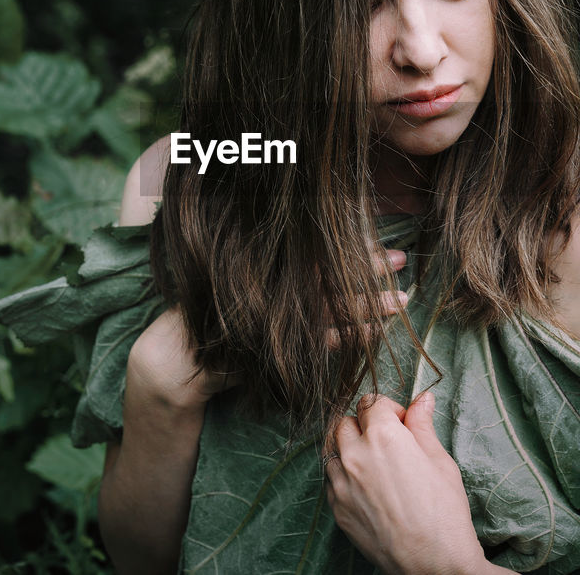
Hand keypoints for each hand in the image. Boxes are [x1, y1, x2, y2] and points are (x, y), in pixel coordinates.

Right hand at [128, 246, 408, 408]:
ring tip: (402, 301)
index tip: (385, 242)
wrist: (176, 359)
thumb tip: (310, 221)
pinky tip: (374, 332)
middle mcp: (266, 284)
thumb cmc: (209, 310)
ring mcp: (270, 316)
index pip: (316, 247)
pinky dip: (350, 335)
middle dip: (370, 268)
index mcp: (260, 259)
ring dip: (371, 305)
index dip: (353, 244)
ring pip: (331, 307)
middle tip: (402, 261)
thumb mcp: (237, 273)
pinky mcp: (272, 347)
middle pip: (329, 272)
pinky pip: (321, 340)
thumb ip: (269, 252)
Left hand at [325, 392, 492, 574]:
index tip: (402, 423)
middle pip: (345, 422)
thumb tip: (422, 399)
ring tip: (375, 466)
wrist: (434, 563)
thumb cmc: (444, 513)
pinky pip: (331, 480)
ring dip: (350, 450)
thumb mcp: (440, 461)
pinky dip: (344, 476)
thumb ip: (423, 425)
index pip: (371, 402)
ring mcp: (341, 484)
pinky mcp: (337, 509)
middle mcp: (355, 455)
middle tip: (387, 442)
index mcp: (383, 437)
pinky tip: (367, 489)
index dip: (389, 409)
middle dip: (364, 425)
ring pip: (333, 450)